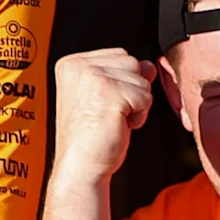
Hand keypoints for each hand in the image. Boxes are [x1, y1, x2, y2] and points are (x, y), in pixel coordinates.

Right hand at [49, 47, 154, 189]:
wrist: (80, 164)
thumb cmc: (89, 135)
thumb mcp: (104, 95)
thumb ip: (122, 73)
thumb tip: (149, 64)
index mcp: (70, 63)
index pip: (119, 55)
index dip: (120, 82)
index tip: (100, 103)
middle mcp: (78, 66)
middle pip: (132, 63)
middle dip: (130, 90)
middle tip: (107, 112)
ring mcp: (93, 77)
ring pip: (142, 80)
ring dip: (136, 103)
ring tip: (112, 119)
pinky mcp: (110, 93)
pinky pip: (146, 97)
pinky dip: (139, 115)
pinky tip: (118, 124)